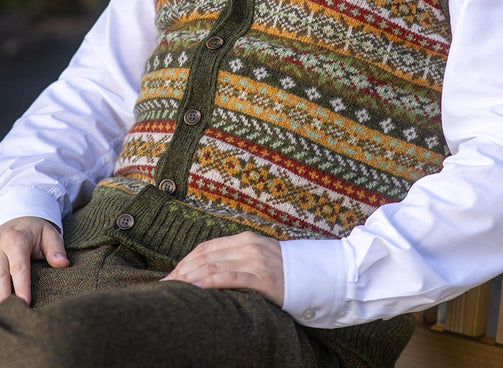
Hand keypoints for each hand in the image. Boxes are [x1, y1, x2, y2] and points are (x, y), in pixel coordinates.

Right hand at [0, 216, 69, 304]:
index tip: (26, 302)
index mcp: (16, 240)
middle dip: (5, 295)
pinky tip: (2, 300)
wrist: (18, 221)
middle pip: (0, 276)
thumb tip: (63, 264)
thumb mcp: (49, 233)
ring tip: (5, 311)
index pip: (19, 267)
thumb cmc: (36, 231)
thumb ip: (56, 249)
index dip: (22, 286)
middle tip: (11, 313)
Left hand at [161, 231, 283, 306]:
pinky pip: (232, 278)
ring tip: (174, 289)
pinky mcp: (263, 278)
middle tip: (164, 285)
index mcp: (244, 239)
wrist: (313, 277)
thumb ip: (236, 257)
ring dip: (190, 278)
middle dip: (182, 271)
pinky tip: (197, 289)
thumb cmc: (282, 271)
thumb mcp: (258, 256)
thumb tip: (207, 269)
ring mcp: (256, 260)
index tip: (170, 275)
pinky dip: (211, 282)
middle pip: (206, 257)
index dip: (185, 261)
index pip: (206, 248)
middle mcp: (248, 246)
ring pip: (214, 267)